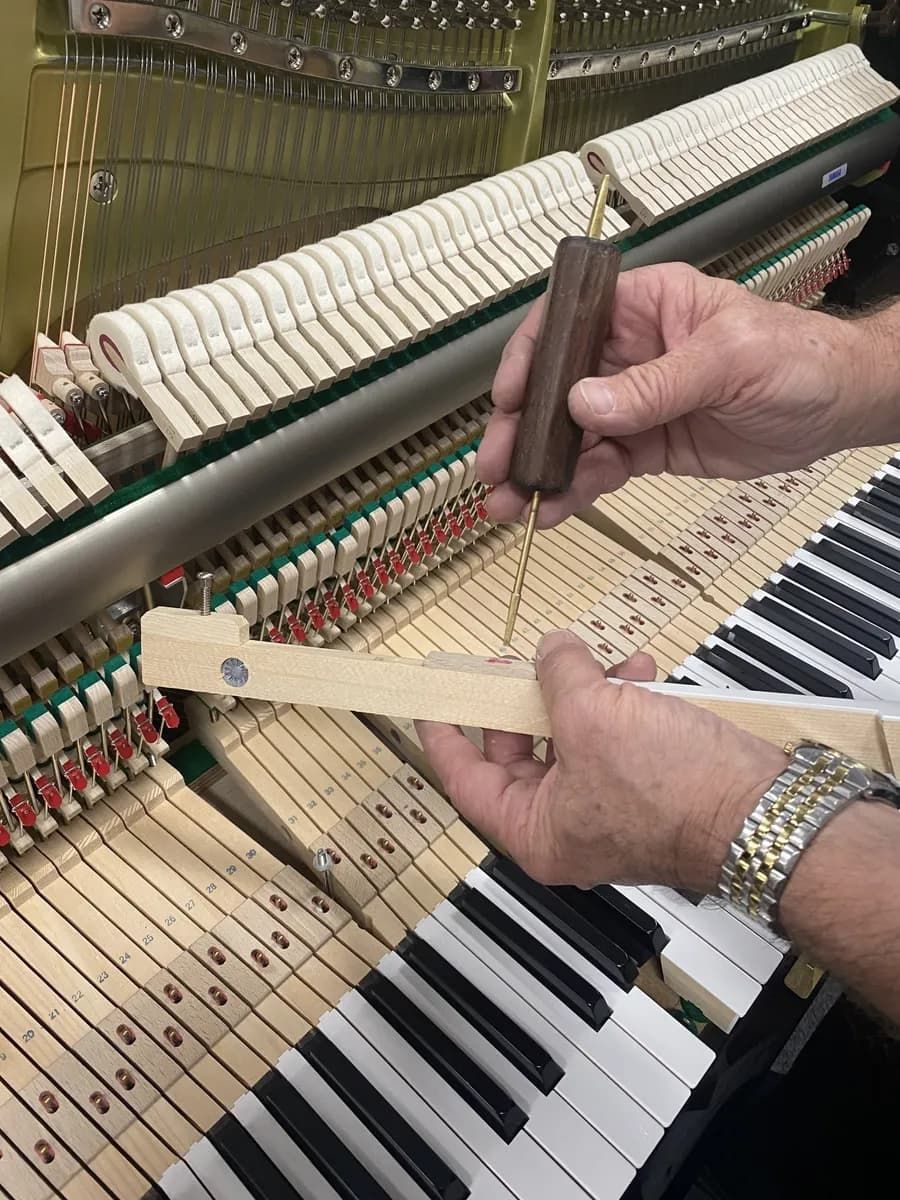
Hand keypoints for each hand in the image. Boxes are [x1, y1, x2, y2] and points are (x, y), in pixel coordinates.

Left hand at [417, 630, 786, 891]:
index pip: (467, 782)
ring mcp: (609, 805)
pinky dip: (624, 701)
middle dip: (529, 698)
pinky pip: (616, 735)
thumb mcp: (592, 716)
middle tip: (523, 664)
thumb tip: (551, 651)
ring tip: (603, 664)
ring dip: (586, 691)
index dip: (445, 736)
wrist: (762, 808)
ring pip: (573, 736)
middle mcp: (568, 825)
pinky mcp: (646, 784)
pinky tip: (641, 673)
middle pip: (521, 752)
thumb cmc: (676, 792)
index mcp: (537, 833)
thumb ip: (558, 674)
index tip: (432, 703)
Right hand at [480, 263, 874, 526]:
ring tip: (511, 503)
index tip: (512, 397)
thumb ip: (656, 385)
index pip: (568, 322)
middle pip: (556, 388)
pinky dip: (575, 491)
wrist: (838, 409)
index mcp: (644, 308)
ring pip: (572, 436)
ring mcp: (634, 403)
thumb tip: (588, 402)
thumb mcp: (728, 359)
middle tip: (497, 465)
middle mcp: (629, 353)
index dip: (532, 358)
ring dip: (539, 469)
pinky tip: (553, 509)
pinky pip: (600, 468)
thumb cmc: (797, 357)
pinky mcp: (646, 446)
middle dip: (523, 429)